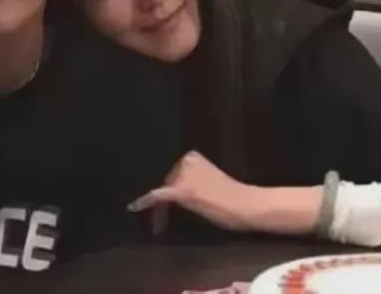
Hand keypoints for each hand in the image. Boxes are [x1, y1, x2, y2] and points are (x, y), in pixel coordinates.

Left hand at [128, 151, 259, 234]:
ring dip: (160, 209)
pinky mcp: (183, 191)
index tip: (165, 203)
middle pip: (167, 182)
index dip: (169, 189)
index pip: (173, 173)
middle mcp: (185, 160)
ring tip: (160, 224)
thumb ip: (189, 179)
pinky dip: (145, 202)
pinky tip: (133, 207)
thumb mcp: (207, 180)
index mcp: (192, 155)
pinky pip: (158, 196)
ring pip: (164, 192)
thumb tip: (167, 191)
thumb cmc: (231, 195)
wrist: (247, 205)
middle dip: (165, 201)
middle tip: (162, 221)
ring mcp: (184, 175)